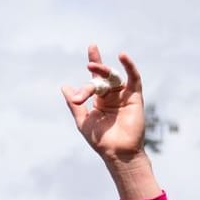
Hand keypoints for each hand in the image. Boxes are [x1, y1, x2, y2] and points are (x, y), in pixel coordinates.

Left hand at [62, 45, 145, 163]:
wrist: (116, 152)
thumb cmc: (100, 140)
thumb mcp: (83, 119)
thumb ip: (74, 103)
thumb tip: (65, 86)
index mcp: (100, 99)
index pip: (96, 77)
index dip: (95, 61)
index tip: (92, 47)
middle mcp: (112, 94)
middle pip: (103, 77)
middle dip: (95, 71)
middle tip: (88, 66)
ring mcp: (124, 95)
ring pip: (114, 77)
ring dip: (104, 70)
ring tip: (92, 66)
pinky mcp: (135, 96)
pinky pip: (134, 78)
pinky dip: (129, 66)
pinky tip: (122, 56)